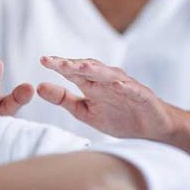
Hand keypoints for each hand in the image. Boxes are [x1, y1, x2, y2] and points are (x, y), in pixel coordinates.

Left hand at [37, 56, 176, 139]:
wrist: (151, 128)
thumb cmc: (119, 117)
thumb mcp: (85, 111)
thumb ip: (63, 99)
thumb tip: (38, 87)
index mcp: (92, 84)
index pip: (73, 72)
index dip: (59, 66)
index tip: (43, 61)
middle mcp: (107, 80)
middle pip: (88, 69)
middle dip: (72, 64)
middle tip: (55, 62)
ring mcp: (125, 86)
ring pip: (108, 74)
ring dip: (95, 69)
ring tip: (80, 66)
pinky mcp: (141, 95)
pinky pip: (132, 89)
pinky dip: (125, 85)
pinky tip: (117, 83)